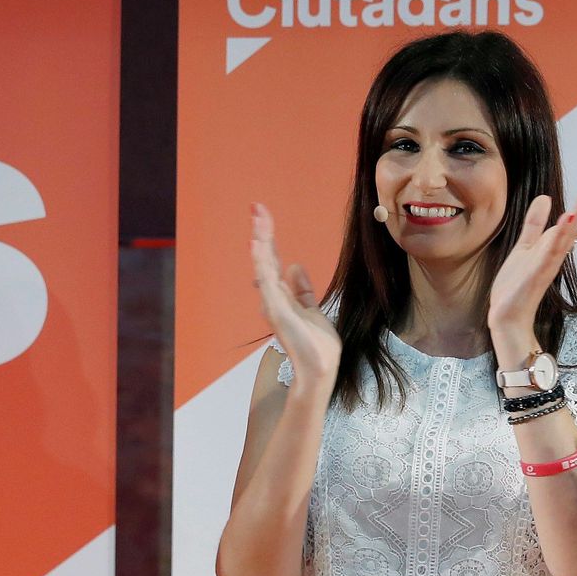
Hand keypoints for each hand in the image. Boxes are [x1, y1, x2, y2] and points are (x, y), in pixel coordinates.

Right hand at [251, 203, 339, 386]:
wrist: (320, 368)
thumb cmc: (317, 345)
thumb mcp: (313, 310)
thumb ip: (303, 290)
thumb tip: (295, 265)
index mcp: (282, 296)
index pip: (273, 261)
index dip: (269, 238)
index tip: (264, 216)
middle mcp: (273, 298)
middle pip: (265, 259)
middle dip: (262, 232)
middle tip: (256, 207)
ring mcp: (273, 303)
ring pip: (263, 265)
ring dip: (261, 241)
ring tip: (258, 218)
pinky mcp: (276, 310)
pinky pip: (266, 280)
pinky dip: (261, 262)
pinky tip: (258, 245)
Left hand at [489, 166, 576, 332]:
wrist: (508, 316)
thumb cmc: (516, 285)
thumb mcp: (524, 246)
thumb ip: (535, 224)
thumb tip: (545, 198)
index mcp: (554, 243)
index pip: (576, 213)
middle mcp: (556, 250)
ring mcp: (548, 261)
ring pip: (568, 232)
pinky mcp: (536, 272)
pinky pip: (549, 251)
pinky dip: (558, 236)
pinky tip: (565, 219)